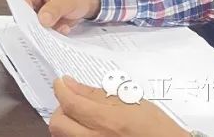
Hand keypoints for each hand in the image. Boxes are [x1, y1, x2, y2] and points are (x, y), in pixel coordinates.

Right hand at [18, 0, 101, 33]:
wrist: (89, 0)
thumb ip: (54, 9)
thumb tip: (42, 20)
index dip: (25, 12)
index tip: (33, 25)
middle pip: (26, 13)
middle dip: (38, 24)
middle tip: (48, 30)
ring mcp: (37, 8)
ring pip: (34, 23)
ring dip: (48, 29)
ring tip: (62, 27)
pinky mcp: (43, 19)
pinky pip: (42, 29)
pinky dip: (52, 31)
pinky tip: (63, 28)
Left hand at [49, 77, 186, 136]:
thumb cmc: (156, 126)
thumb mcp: (130, 102)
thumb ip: (97, 94)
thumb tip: (71, 84)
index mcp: (106, 120)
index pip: (70, 103)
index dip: (60, 89)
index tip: (61, 82)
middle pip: (58, 124)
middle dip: (60, 109)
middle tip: (72, 101)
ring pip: (63, 136)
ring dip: (66, 123)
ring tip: (81, 116)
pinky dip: (74, 134)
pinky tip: (88, 128)